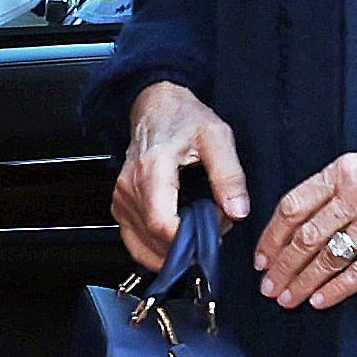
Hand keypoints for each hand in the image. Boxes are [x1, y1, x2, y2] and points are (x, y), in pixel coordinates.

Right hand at [113, 78, 249, 269]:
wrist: (157, 106)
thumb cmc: (183, 118)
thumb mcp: (217, 137)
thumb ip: (229, 175)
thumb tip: (237, 211)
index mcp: (151, 170)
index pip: (162, 224)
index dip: (189, 240)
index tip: (213, 233)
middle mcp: (129, 187)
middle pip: (155, 239)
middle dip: (188, 244)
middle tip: (211, 225)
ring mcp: (121, 198)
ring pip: (144, 246)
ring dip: (174, 249)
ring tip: (196, 226)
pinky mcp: (120, 206)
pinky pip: (135, 242)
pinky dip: (157, 249)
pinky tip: (177, 239)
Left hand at [253, 117, 356, 309]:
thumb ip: (334, 188)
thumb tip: (299, 222)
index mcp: (343, 170)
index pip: (292, 207)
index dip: (271, 236)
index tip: (261, 256)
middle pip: (305, 237)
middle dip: (282, 266)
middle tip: (268, 286)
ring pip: (329, 258)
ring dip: (303, 282)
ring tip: (287, 298)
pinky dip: (337, 289)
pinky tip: (320, 301)